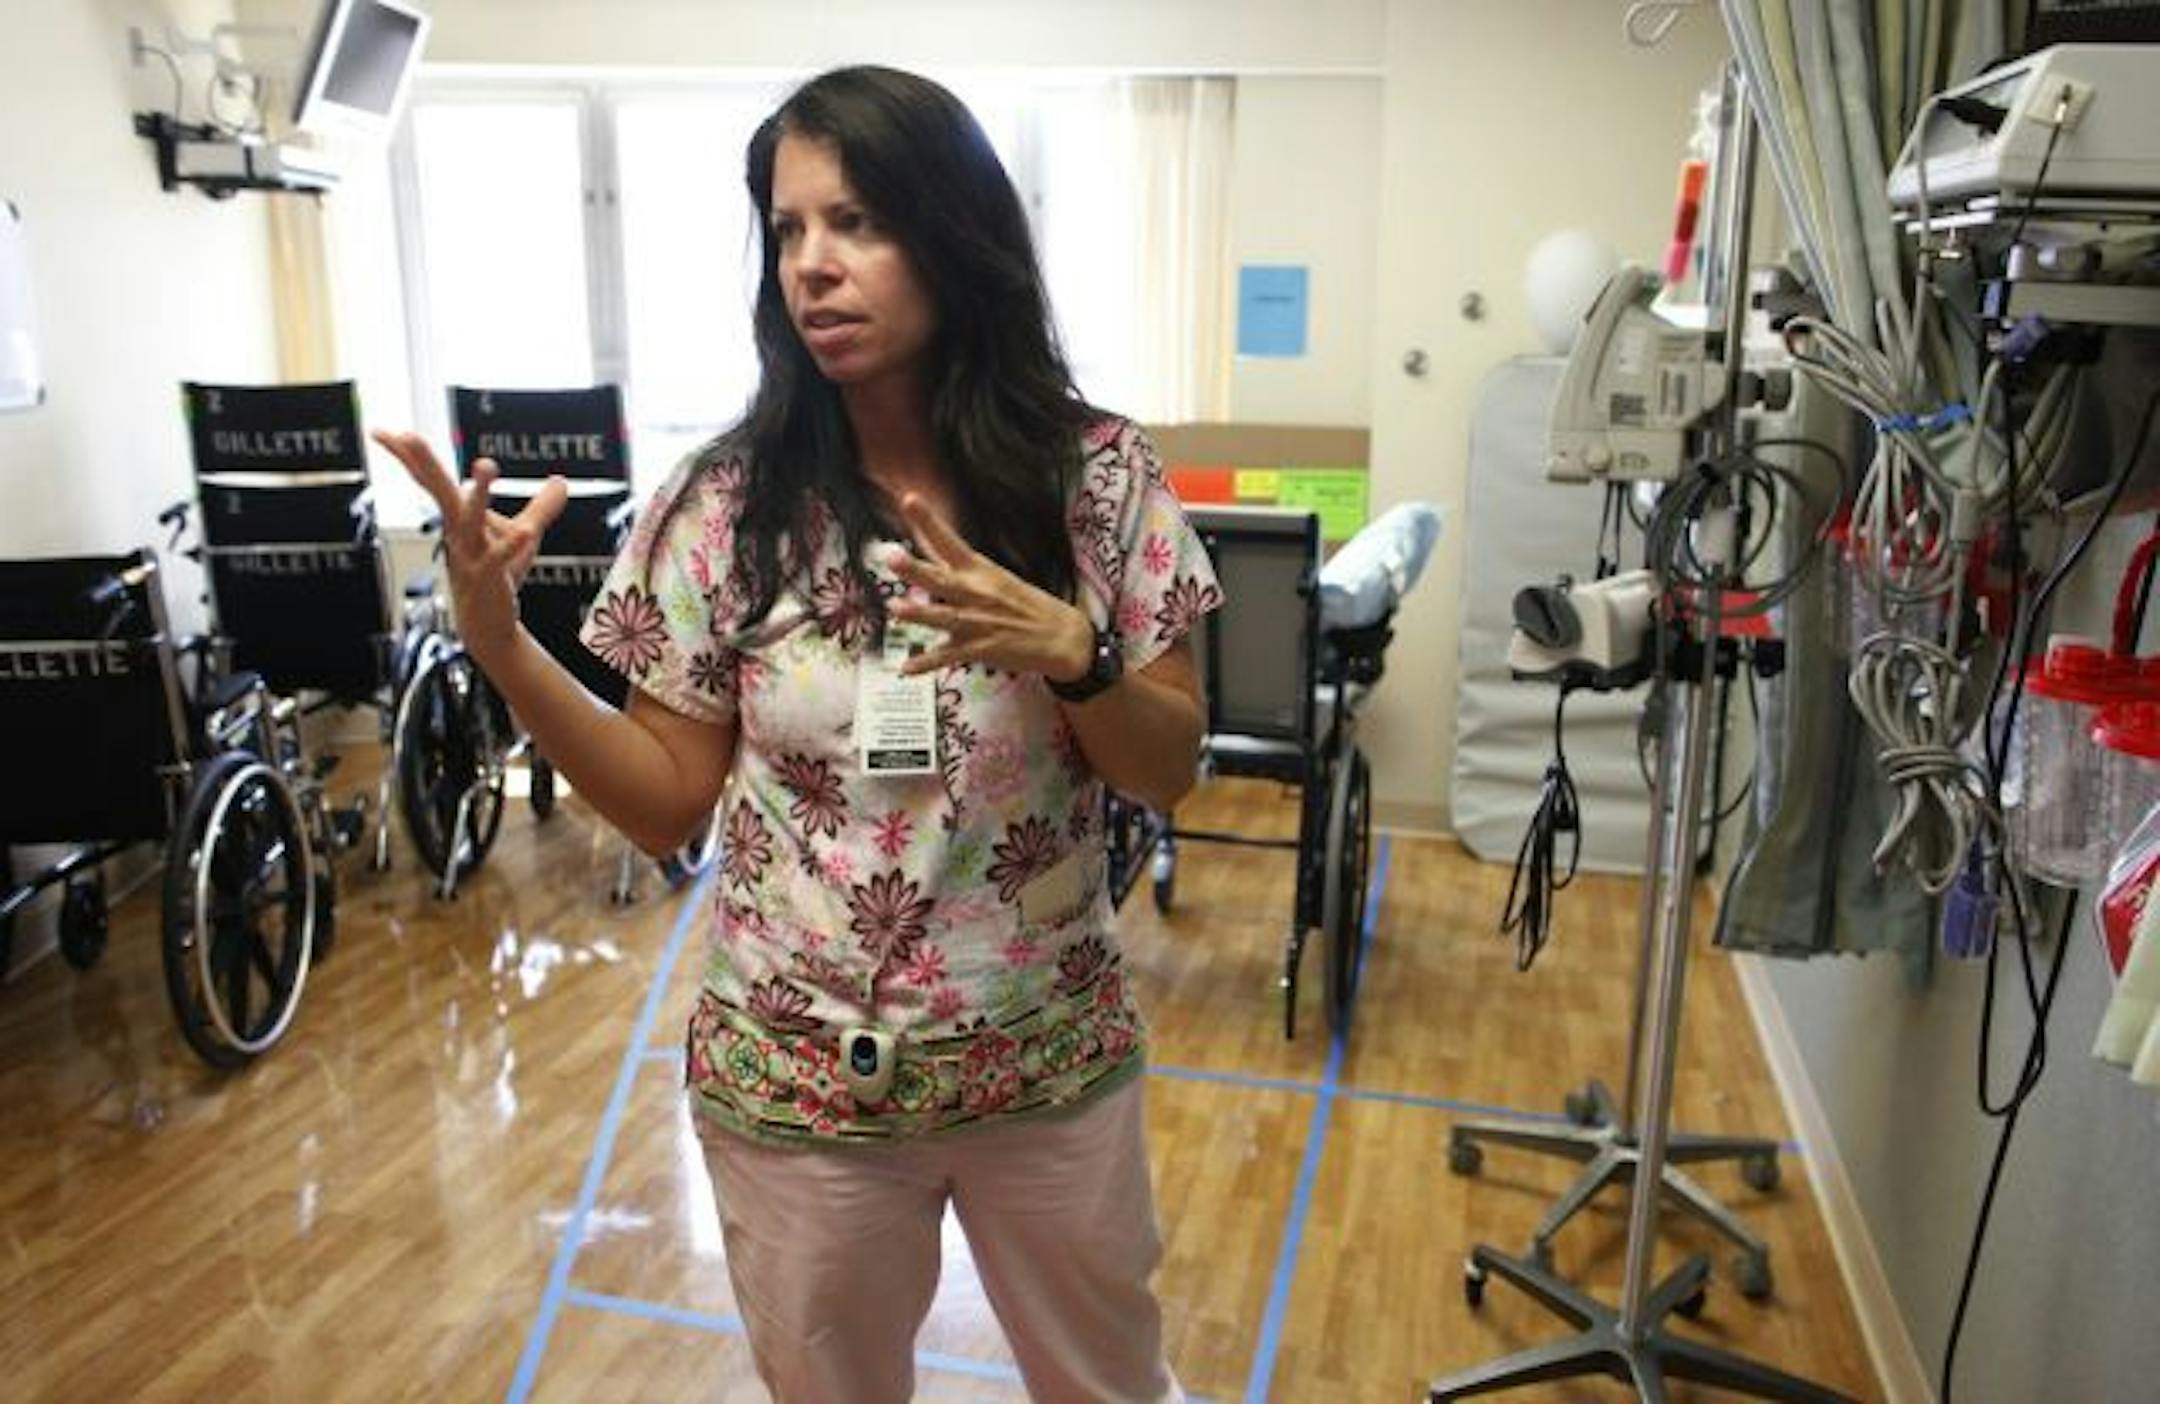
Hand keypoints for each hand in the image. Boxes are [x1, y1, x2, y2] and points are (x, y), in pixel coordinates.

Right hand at [373, 430, 566, 662]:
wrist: (488, 624)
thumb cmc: (498, 577)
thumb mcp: (523, 535)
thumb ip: (541, 507)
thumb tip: (560, 482)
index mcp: (459, 518)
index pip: (432, 482)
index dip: (410, 457)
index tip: (385, 431)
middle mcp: (458, 533)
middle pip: (440, 493)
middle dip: (424, 464)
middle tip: (406, 435)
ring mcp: (469, 556)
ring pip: (469, 521)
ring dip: (478, 494)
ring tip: (486, 464)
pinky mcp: (487, 579)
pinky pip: (496, 560)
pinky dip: (510, 546)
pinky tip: (524, 532)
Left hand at [885, 493, 1093, 681]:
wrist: (1061, 636)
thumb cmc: (1027, 604)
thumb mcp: (996, 577)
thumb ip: (957, 567)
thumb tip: (926, 547)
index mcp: (979, 571)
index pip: (949, 540)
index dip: (928, 520)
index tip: (909, 499)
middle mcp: (975, 594)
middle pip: (940, 578)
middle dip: (916, 569)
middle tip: (892, 557)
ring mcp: (976, 623)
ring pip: (942, 616)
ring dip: (920, 613)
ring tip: (896, 608)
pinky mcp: (980, 649)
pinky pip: (947, 656)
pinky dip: (926, 663)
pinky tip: (906, 668)